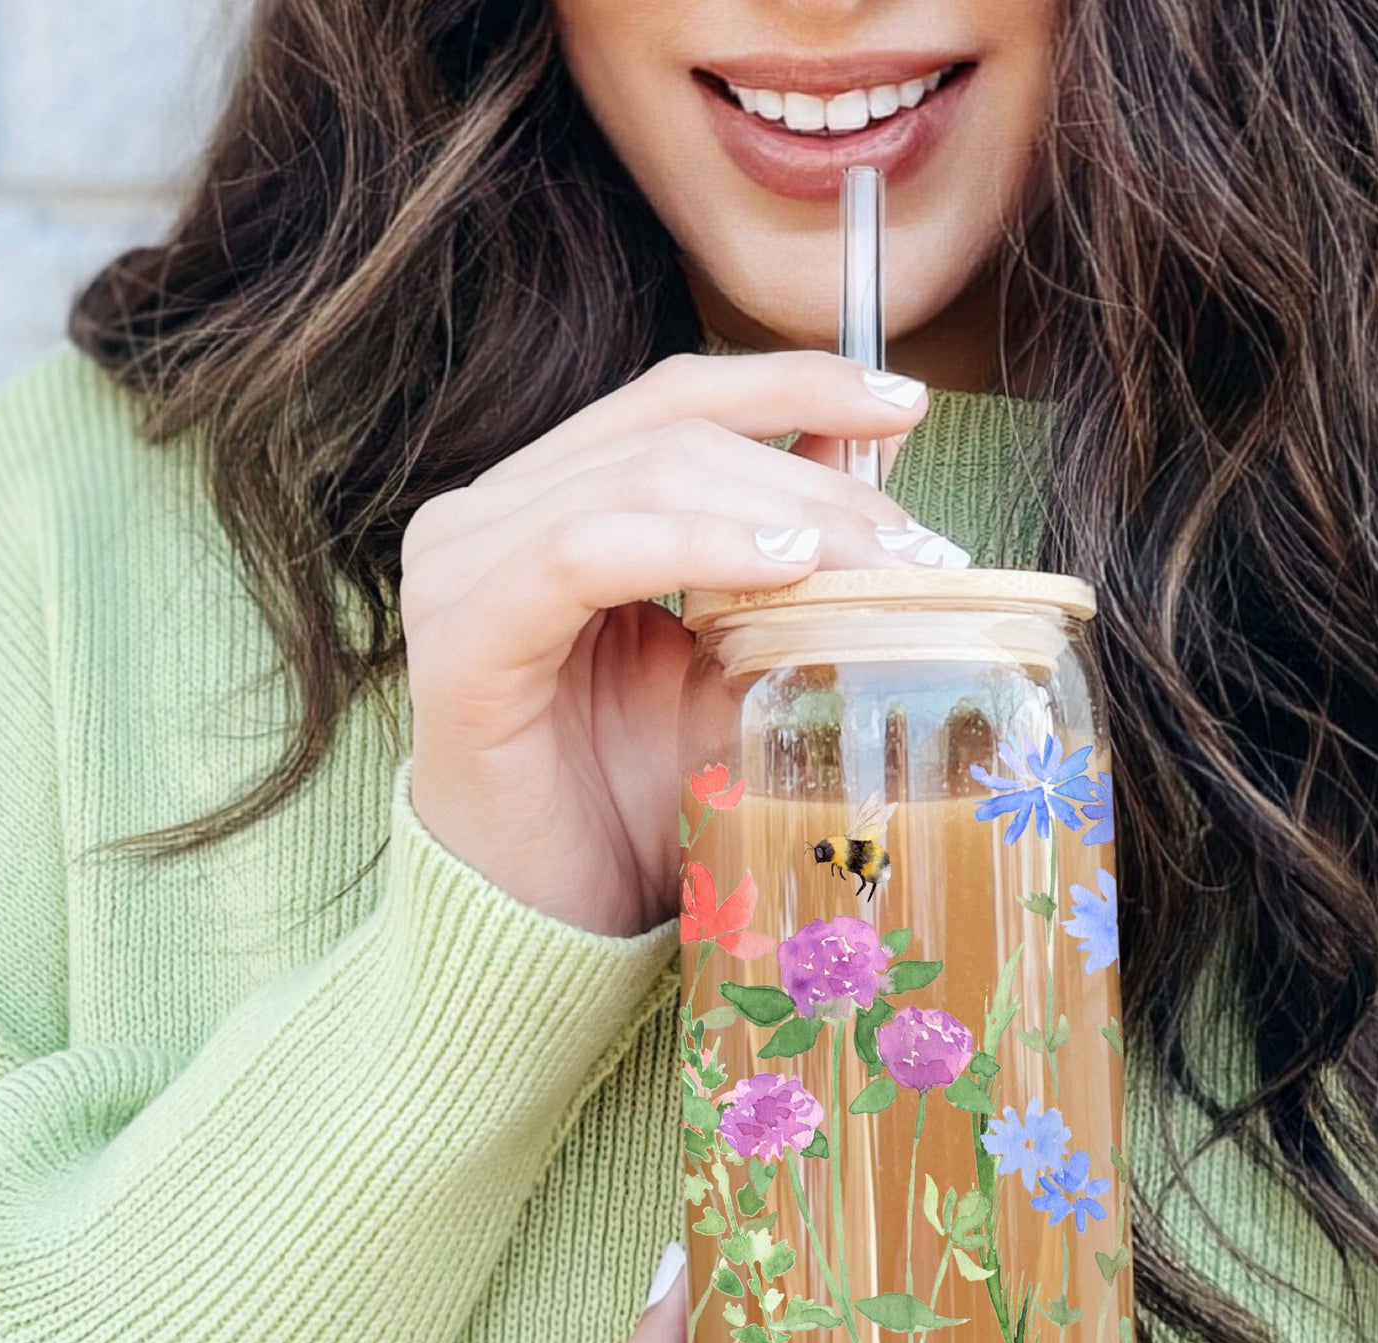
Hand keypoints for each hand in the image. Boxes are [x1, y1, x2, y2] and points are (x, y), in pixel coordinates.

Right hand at [400, 351, 949, 935]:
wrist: (549, 925)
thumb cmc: (629, 803)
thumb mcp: (729, 667)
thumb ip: (781, 567)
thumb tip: (881, 474)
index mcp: (543, 506)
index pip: (671, 400)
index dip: (791, 382)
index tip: (903, 404)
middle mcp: (487, 518)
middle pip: (669, 432)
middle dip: (811, 476)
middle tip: (916, 542)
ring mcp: (461, 570)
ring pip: (640, 479)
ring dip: (777, 512)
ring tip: (876, 563)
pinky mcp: (462, 641)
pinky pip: (582, 556)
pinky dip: (693, 547)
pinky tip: (782, 573)